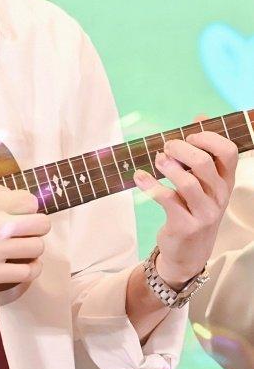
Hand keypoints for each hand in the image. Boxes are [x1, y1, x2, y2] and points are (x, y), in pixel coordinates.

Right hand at [0, 183, 51, 286]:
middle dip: (36, 224)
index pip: (31, 202)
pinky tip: (25, 263)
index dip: (27, 206)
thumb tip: (16, 198)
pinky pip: (26, 273)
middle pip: (41, 224)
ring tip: (22, 245)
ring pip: (37, 247)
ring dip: (33, 245)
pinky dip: (31, 268)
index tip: (18, 211)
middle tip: (25, 228)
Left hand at [133, 112, 238, 288]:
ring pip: (187, 181)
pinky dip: (149, 184)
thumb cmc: (193, 208)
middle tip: (166, 147)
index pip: (228, 152)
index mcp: (225, 181)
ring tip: (156, 160)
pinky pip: (166, 199)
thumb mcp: (203, 183)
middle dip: (180, 149)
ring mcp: (204, 213)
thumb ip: (202, 151)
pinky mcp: (186, 226)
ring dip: (166, 166)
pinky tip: (139, 176)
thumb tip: (200, 116)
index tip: (189, 136)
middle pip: (203, 162)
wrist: (188, 252)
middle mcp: (219, 196)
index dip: (207, 137)